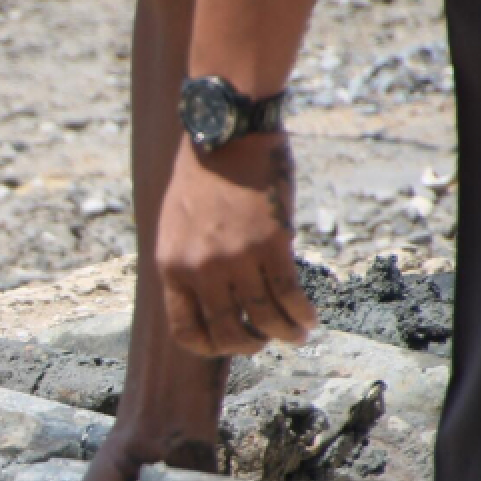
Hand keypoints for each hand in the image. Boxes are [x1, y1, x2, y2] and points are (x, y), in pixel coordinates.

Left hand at [156, 132, 315, 356]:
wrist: (227, 134)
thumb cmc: (201, 177)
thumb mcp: (174, 226)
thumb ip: (187, 263)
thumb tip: (207, 300)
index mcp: (171, 266)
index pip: (185, 329)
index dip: (209, 346)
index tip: (227, 345)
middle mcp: (201, 269)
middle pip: (228, 331)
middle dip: (249, 345)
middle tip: (265, 342)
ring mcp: (236, 259)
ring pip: (264, 317)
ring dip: (284, 333)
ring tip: (298, 335)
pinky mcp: (271, 245)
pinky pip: (289, 294)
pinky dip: (301, 312)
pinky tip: (309, 317)